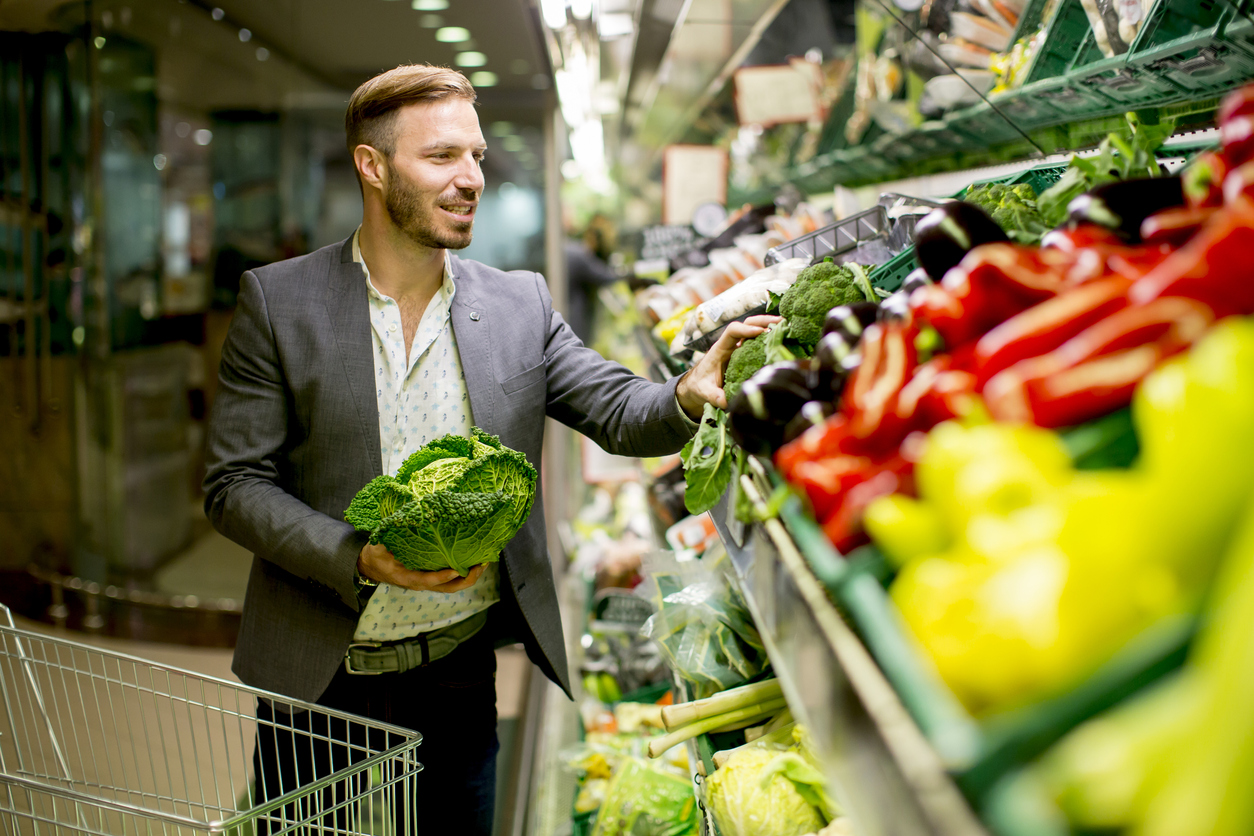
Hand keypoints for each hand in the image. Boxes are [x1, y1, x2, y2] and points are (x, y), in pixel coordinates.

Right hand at [358, 543, 485, 592]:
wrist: (372, 567)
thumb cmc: (376, 555)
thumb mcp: (379, 546)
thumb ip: (390, 536)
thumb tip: (402, 519)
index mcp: (407, 577)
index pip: (427, 580)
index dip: (442, 577)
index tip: (456, 570)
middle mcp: (421, 583)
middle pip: (449, 588)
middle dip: (467, 578)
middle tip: (482, 564)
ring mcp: (428, 582)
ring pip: (454, 585)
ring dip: (471, 576)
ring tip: (486, 561)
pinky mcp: (433, 578)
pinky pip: (453, 579)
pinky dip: (466, 572)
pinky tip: (476, 559)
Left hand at [675, 314, 781, 417]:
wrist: (698, 385)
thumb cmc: (700, 384)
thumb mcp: (704, 391)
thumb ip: (714, 395)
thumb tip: (726, 401)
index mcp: (720, 348)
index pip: (732, 331)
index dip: (746, 329)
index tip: (760, 332)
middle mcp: (731, 344)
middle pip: (747, 324)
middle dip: (763, 321)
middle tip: (781, 322)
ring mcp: (739, 348)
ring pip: (755, 330)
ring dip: (770, 326)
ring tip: (787, 327)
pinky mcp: (746, 354)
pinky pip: (758, 342)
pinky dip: (771, 338)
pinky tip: (784, 340)